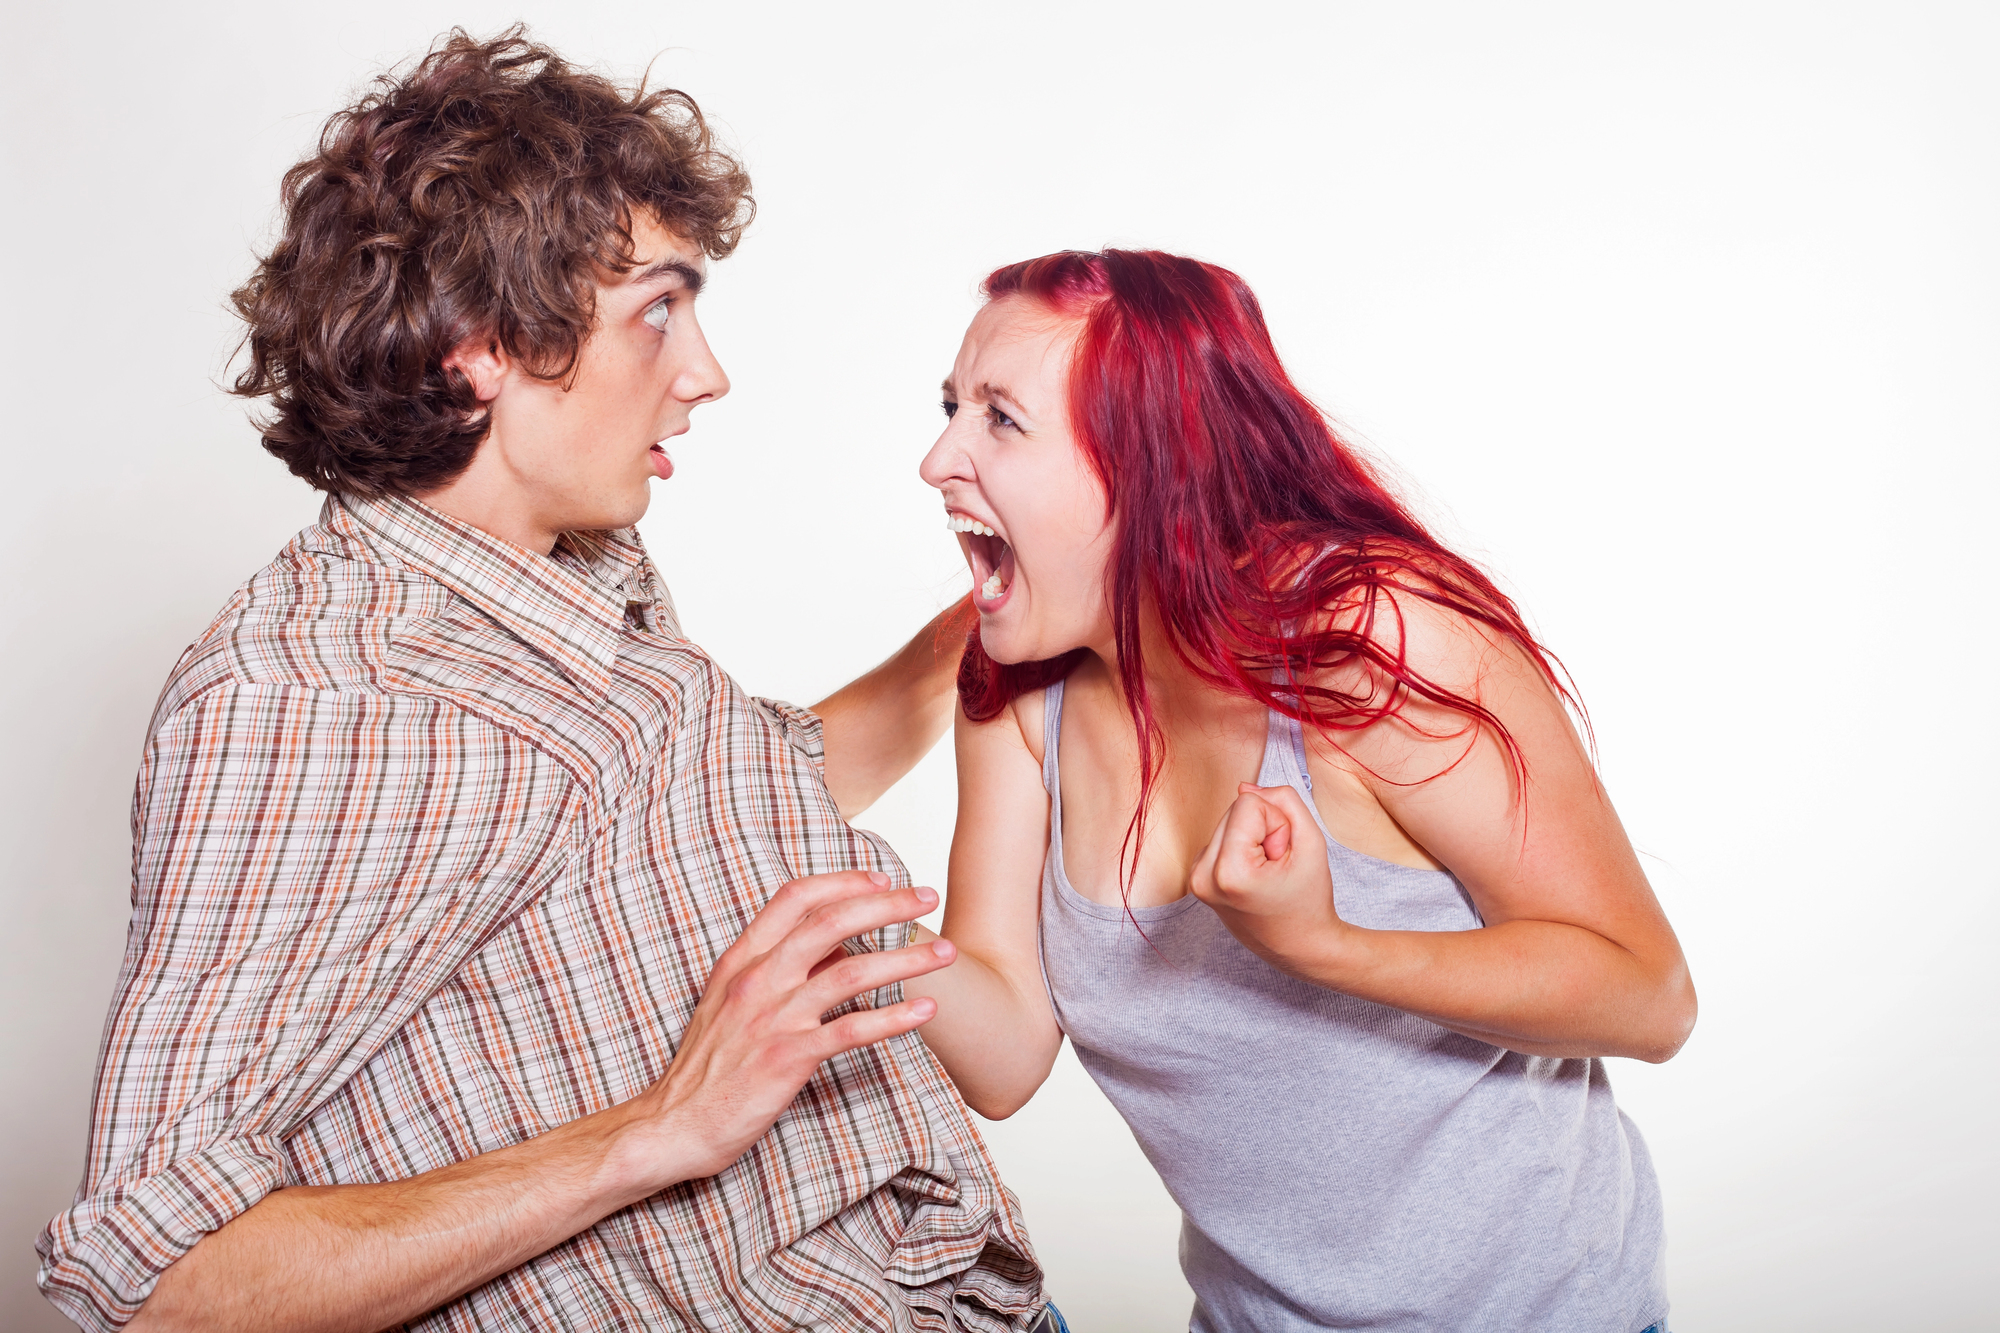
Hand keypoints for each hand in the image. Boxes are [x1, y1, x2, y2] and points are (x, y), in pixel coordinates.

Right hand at [618, 870, 952, 1183]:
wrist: (673, 1124)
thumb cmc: (707, 1067)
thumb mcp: (730, 1003)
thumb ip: (776, 972)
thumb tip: (833, 949)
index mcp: (741, 960)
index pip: (794, 898)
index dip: (841, 882)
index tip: (880, 879)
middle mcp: (758, 980)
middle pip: (831, 923)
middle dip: (886, 905)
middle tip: (926, 898)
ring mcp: (774, 1018)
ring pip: (851, 972)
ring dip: (905, 958)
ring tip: (944, 953)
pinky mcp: (788, 1059)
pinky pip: (851, 1030)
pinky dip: (894, 1017)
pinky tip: (925, 1011)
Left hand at [1190, 783, 1348, 969]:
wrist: (1299, 948)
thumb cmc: (1309, 900)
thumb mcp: (1312, 841)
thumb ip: (1284, 801)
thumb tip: (1244, 786)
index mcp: (1229, 872)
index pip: (1249, 802)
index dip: (1277, 824)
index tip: (1283, 858)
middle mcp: (1203, 876)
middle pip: (1234, 809)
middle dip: (1263, 830)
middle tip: (1276, 866)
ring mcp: (1195, 880)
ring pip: (1227, 821)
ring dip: (1252, 839)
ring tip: (1266, 873)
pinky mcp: (1196, 879)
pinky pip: (1221, 838)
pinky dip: (1241, 849)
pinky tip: (1254, 876)